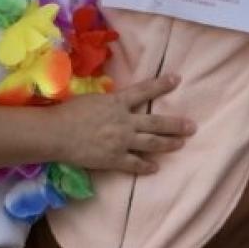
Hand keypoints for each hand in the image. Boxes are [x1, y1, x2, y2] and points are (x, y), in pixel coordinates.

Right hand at [51, 75, 193, 174]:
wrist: (56, 133)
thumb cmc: (69, 112)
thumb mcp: (93, 99)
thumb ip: (110, 103)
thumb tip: (119, 103)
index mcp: (117, 102)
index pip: (144, 91)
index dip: (162, 85)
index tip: (177, 79)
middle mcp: (124, 122)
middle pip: (156, 122)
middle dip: (176, 124)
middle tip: (192, 126)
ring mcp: (121, 142)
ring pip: (151, 143)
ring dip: (168, 144)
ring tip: (181, 144)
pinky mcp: (114, 159)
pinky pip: (134, 164)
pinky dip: (146, 166)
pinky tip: (155, 168)